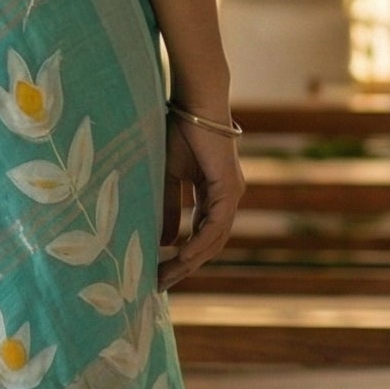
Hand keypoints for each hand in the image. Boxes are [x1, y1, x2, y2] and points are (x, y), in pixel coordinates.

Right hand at [159, 113, 243, 291]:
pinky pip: (216, 224)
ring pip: (215, 239)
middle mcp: (227, 196)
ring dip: (191, 260)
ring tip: (167, 276)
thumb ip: (168, 208)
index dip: (181, 255)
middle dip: (184, 266)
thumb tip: (166, 242)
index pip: (200, 233)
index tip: (158, 273)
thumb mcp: (166, 177)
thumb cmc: (177, 131)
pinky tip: (182, 255)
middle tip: (159, 285)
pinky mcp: (229, 187)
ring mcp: (231, 193)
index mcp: (214, 193)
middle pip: (209, 243)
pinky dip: (200, 241)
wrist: (193, 103)